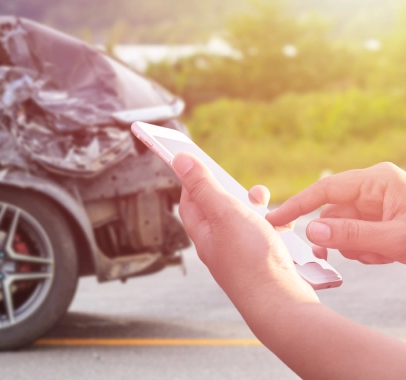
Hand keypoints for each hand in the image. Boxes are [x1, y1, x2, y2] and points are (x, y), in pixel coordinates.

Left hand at [172, 152, 315, 303]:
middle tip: (245, 187)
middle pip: (218, 210)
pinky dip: (273, 225)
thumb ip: (204, 186)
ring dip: (255, 207)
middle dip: (231, 192)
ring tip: (266, 202)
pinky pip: (264, 236)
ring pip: (245, 222)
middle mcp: (218, 245)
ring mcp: (241, 255)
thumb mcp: (225, 213)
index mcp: (203, 233)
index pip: (189, 202)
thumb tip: (180, 160)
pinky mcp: (262, 262)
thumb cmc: (251, 259)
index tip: (197, 163)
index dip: (192, 180)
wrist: (281, 304)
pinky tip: (284, 226)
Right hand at [266, 162, 405, 264]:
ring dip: (354, 248)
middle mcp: (373, 189)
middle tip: (347, 254)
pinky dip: (364, 251)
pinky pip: (355, 237)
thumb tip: (311, 231)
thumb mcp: (395, 237)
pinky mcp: (380, 222)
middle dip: (338, 238)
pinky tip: (386, 255)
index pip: (324, 190)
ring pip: (342, 229)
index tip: (274, 220)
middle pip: (333, 214)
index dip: (297, 205)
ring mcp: (377, 206)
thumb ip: (352, 234)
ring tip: (381, 254)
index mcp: (376, 180)